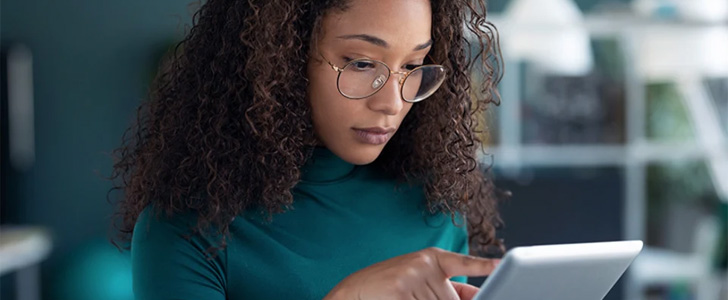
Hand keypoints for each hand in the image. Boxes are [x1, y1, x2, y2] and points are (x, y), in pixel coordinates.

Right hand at [324, 247, 498, 299]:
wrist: (351, 293)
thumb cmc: (387, 290)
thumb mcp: (415, 281)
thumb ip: (442, 288)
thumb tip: (473, 298)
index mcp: (430, 259)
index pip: (462, 263)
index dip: (483, 265)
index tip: (500, 264)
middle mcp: (424, 264)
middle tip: (412, 296)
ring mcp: (412, 277)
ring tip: (402, 298)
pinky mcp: (401, 291)